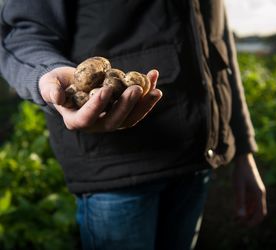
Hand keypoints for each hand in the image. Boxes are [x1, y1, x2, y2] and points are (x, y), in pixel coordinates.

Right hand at [39, 66, 161, 131]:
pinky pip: (137, 107)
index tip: (106, 89)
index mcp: (76, 120)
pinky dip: (147, 95)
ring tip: (155, 90)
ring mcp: (111, 120)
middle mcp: (96, 124)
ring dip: (144, 105)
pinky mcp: (122, 112)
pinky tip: (153, 77)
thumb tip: (57, 97)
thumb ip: (51, 90)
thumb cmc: (58, 83)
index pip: (86, 118)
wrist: (73, 83)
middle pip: (114, 122)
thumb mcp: (49, 84)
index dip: (96, 106)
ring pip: (130, 119)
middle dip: (126, 106)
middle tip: (136, 88)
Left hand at [233, 153, 266, 226]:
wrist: (242, 160)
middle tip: (237, 223)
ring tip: (234, 219)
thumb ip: (239, 201)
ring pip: (253, 208)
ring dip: (246, 214)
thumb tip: (240, 216)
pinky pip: (249, 202)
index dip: (253, 221)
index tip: (243, 225)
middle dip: (249, 219)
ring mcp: (256, 192)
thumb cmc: (240, 173)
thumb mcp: (238, 187)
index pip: (260, 213)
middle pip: (257, 212)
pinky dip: (244, 208)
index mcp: (259, 194)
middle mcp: (259, 194)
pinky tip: (236, 211)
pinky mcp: (251, 190)